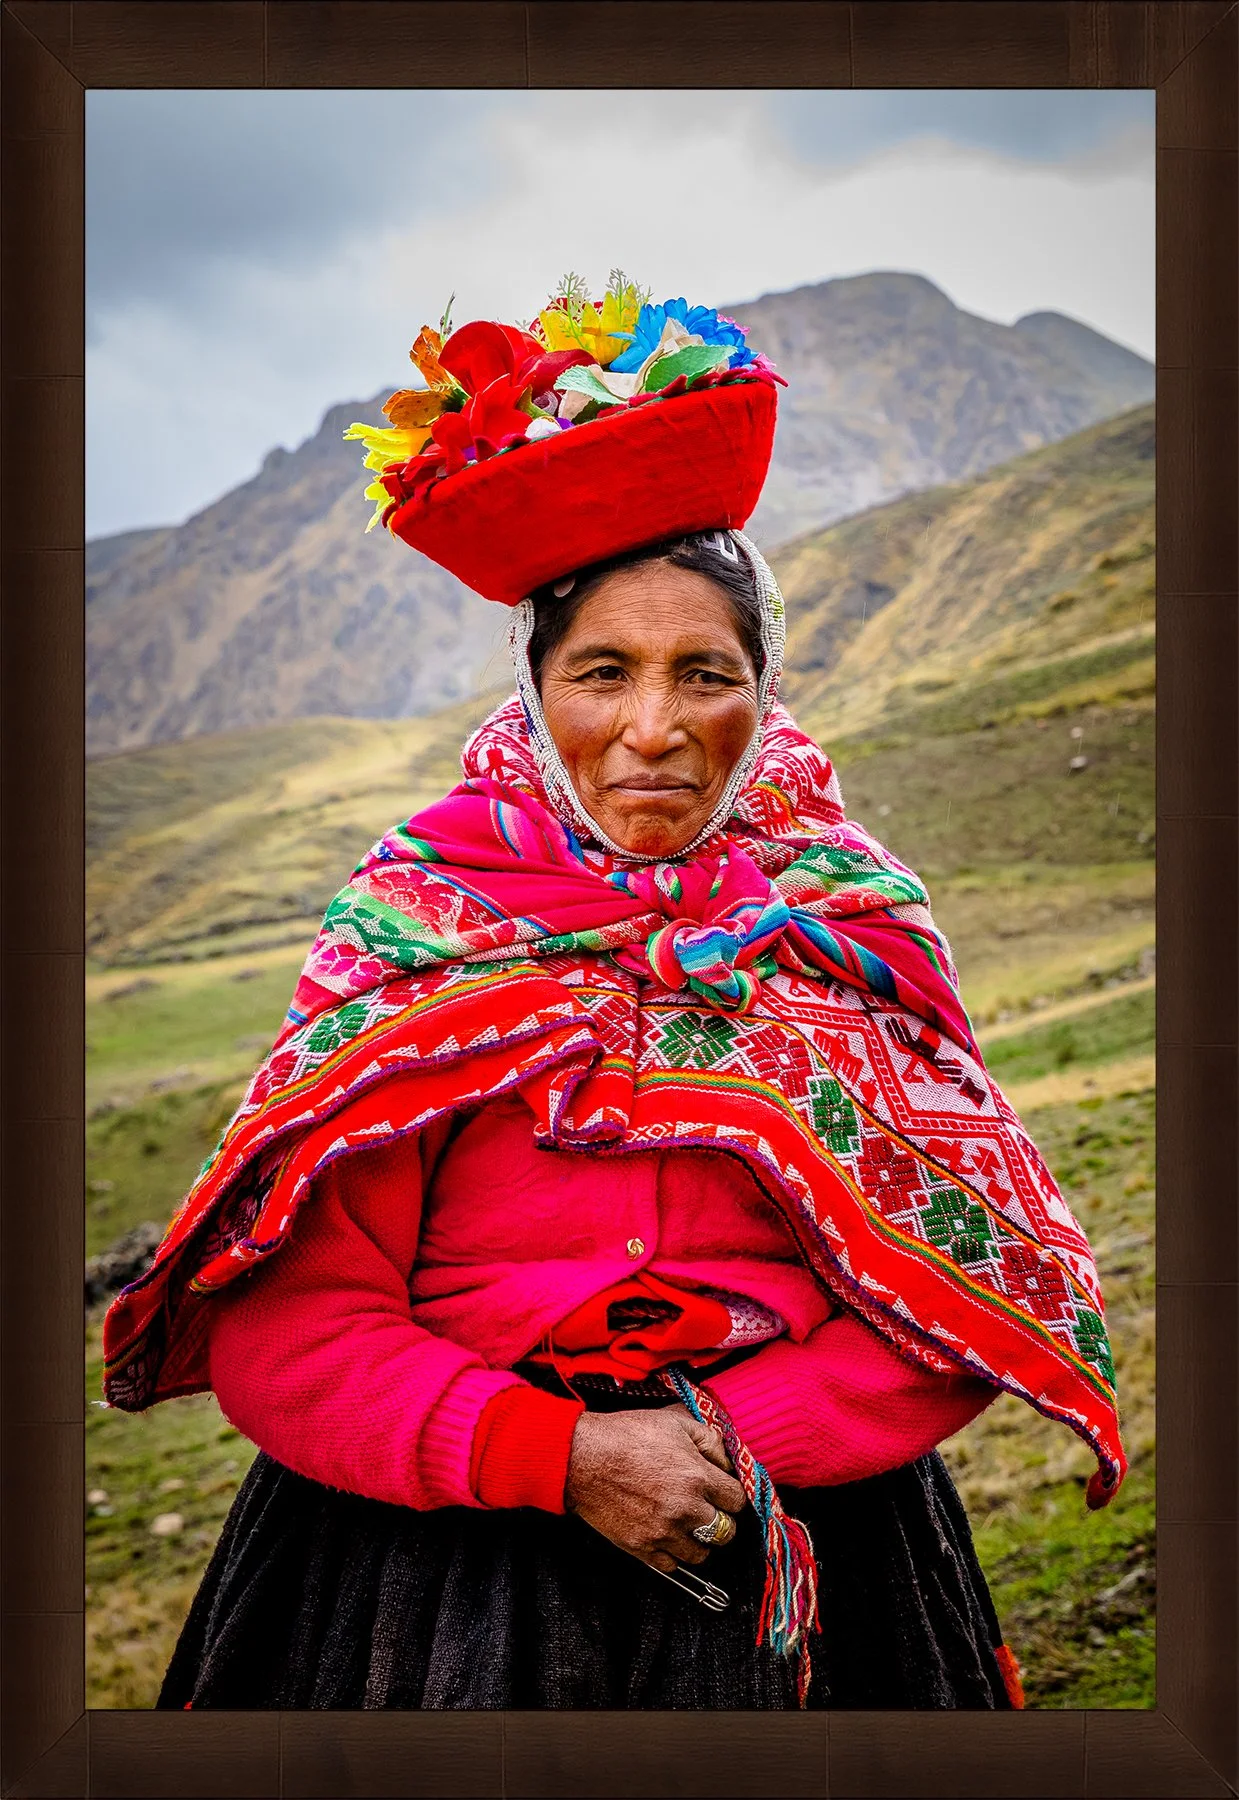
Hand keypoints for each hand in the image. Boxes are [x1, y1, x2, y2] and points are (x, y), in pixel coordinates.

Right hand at [564, 1405, 745, 1572]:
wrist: (583, 1457)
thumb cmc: (626, 1435)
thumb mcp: (674, 1422)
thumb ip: (709, 1439)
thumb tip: (727, 1461)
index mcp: (697, 1476)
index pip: (738, 1500)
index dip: (732, 1495)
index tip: (723, 1493)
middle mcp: (686, 1508)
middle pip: (726, 1531)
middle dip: (721, 1520)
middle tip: (709, 1510)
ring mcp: (664, 1532)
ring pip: (702, 1554)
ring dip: (699, 1541)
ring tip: (688, 1526)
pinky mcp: (642, 1548)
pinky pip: (671, 1565)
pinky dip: (672, 1554)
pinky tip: (667, 1537)